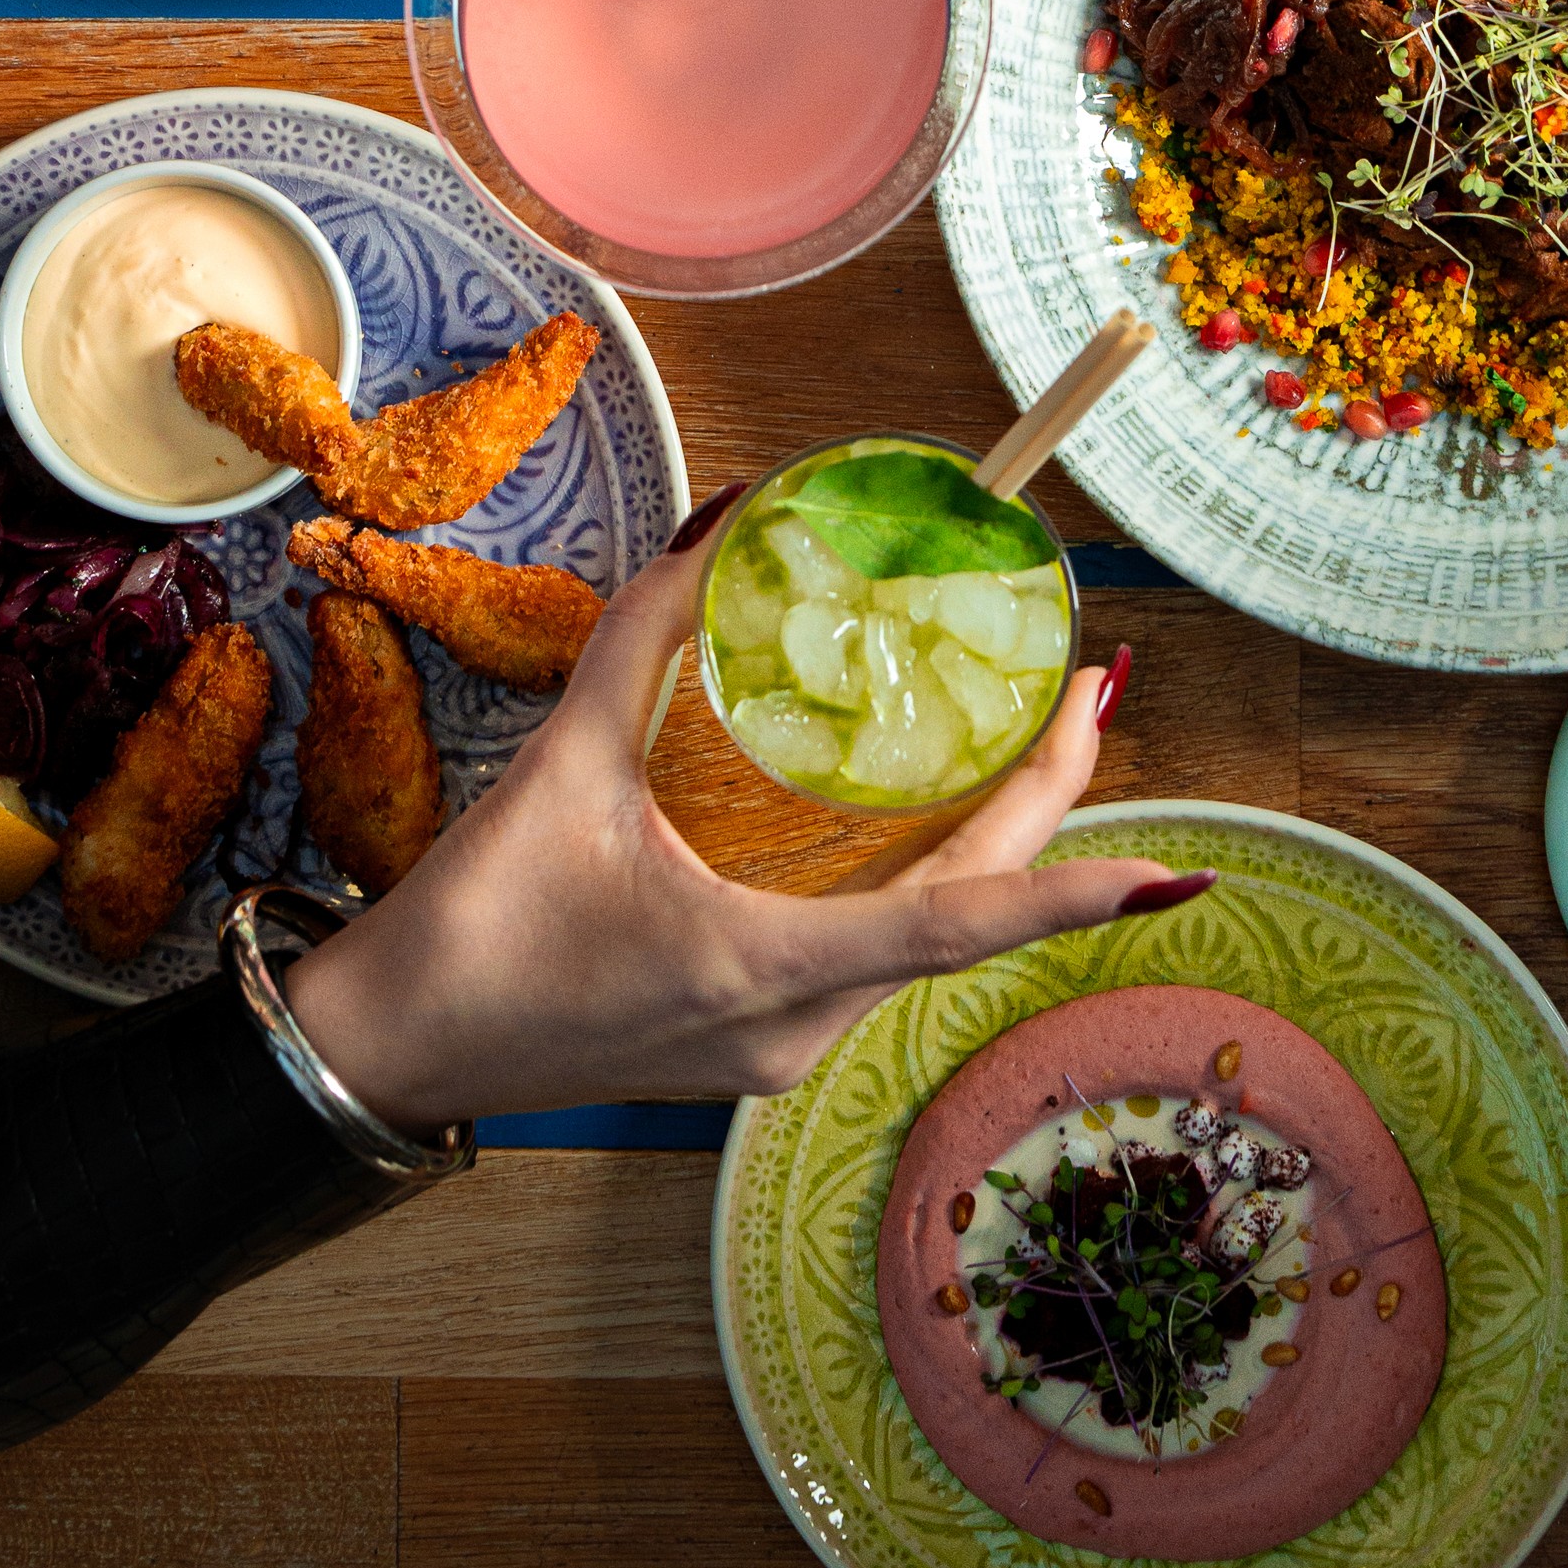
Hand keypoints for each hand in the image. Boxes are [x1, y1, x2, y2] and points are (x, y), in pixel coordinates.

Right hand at [280, 525, 1193, 1132]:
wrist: (388, 1051)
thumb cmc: (476, 925)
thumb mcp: (567, 761)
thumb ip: (649, 633)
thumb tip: (726, 516)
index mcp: (768, 969)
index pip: (959, 924)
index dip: (1074, 887)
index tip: (1179, 869)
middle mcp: (797, 1027)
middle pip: (964, 918)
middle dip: (1046, 811)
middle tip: (1086, 685)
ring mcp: (777, 1050)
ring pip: (923, 942)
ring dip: (986, 843)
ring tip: (1023, 725)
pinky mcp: (750, 1043)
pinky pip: (871, 956)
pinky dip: (918, 878)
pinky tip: (918, 806)